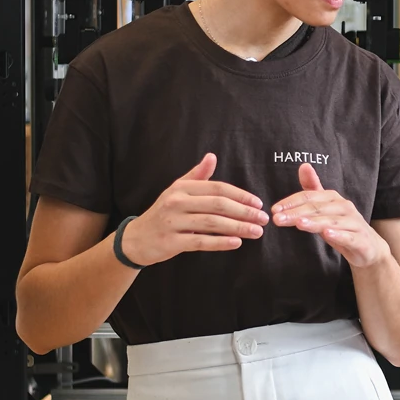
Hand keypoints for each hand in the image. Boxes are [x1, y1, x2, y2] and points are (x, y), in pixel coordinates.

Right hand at [121, 154, 267, 265]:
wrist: (137, 239)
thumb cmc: (163, 213)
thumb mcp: (176, 191)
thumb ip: (196, 175)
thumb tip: (212, 156)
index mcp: (181, 187)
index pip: (217, 188)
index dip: (240, 195)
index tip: (258, 203)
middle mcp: (176, 202)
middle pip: (218, 204)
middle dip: (244, 211)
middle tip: (263, 219)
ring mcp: (173, 222)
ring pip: (212, 223)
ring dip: (238, 227)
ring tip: (256, 232)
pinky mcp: (171, 242)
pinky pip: (201, 241)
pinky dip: (221, 242)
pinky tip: (237, 243)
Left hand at [270, 163, 385, 268]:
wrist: (369, 247)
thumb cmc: (342, 226)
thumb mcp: (326, 209)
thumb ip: (313, 190)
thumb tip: (304, 165)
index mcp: (333, 198)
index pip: (309, 196)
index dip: (291, 202)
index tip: (274, 209)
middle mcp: (344, 207)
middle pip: (317, 208)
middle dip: (296, 213)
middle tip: (278, 219)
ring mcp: (354, 223)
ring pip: (332, 221)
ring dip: (314, 222)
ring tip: (298, 223)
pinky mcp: (360, 240)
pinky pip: (348, 236)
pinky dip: (338, 235)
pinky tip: (327, 234)